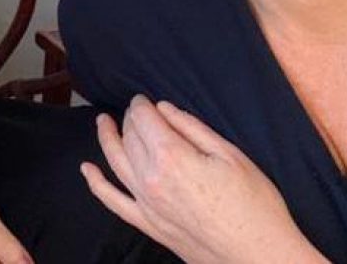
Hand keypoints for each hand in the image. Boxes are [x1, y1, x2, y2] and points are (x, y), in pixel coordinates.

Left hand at [82, 95, 326, 263]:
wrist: (259, 256)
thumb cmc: (255, 204)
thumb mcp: (230, 155)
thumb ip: (192, 128)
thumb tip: (164, 108)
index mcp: (171, 157)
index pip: (144, 120)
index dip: (141, 105)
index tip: (143, 98)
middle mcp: (151, 180)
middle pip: (130, 139)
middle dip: (130, 119)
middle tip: (135, 110)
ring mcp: (146, 205)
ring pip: (115, 163)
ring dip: (106, 139)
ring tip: (103, 122)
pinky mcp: (149, 225)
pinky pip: (113, 201)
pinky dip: (96, 184)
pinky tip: (87, 170)